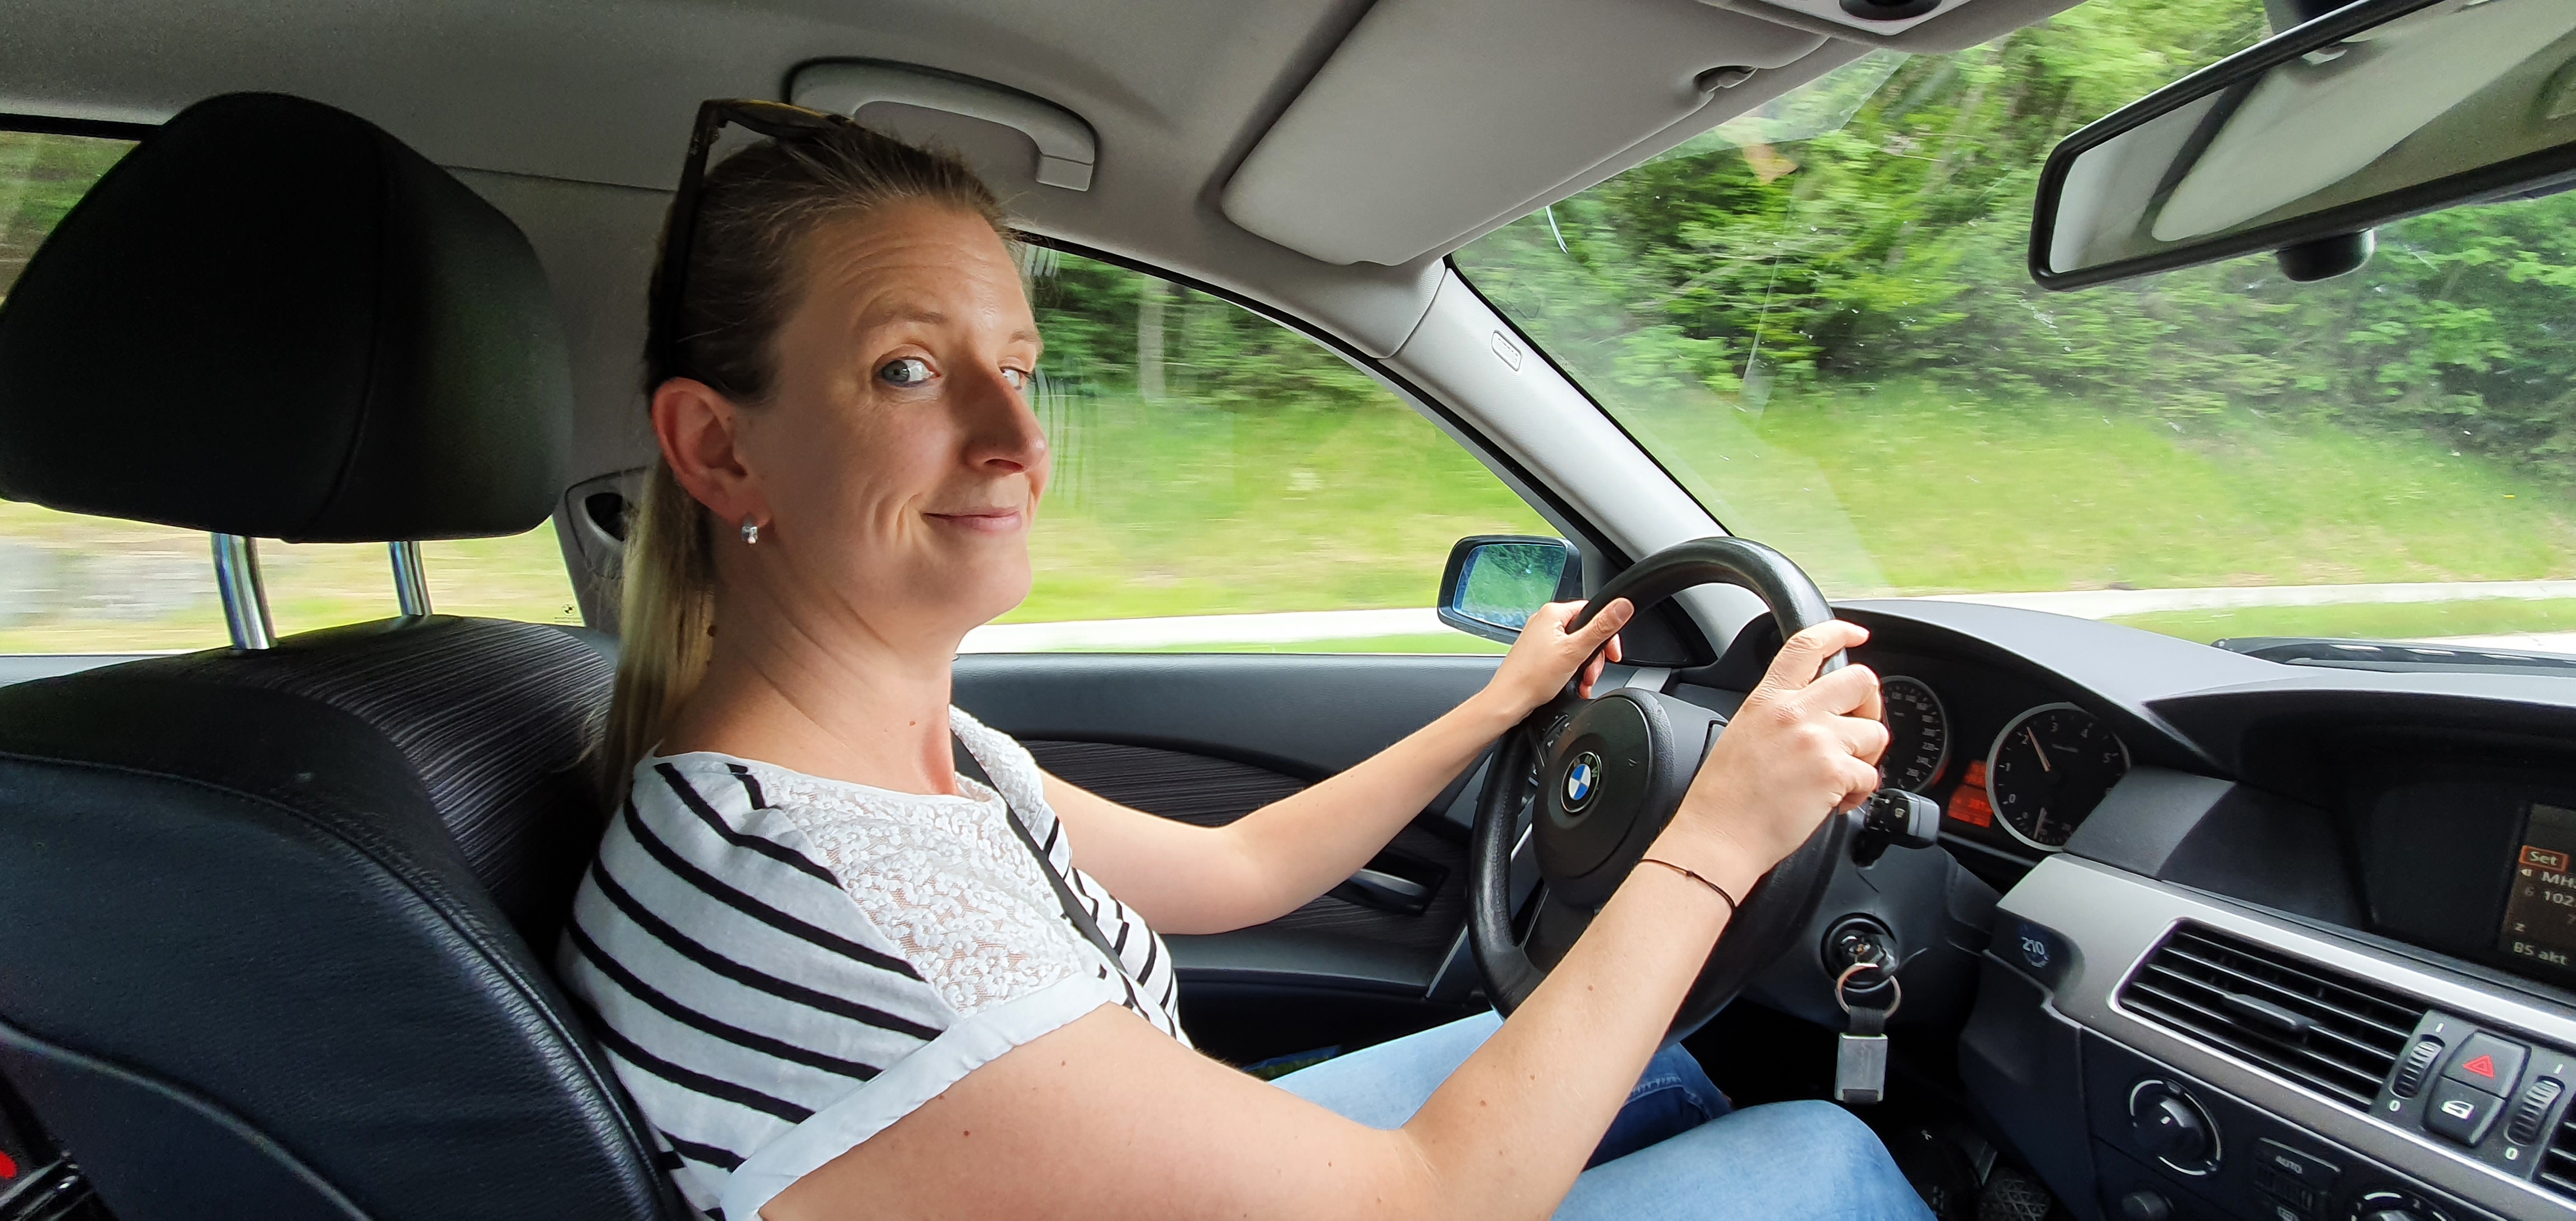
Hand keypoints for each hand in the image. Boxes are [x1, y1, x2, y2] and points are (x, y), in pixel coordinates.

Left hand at [1478, 599, 1633, 718]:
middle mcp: (1545, 622)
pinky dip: (1573, 670)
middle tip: (1592, 673)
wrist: (1508, 701)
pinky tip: (1574, 684)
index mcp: (1553, 613)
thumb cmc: (1532, 678)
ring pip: (1577, 647)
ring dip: (1585, 667)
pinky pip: (1565, 656)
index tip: (1612, 654)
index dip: (1607, 634)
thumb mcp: (1575, 651)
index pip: (1593, 612)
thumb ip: (1601, 628)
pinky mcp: (1539, 653)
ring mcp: (1541, 638)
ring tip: (1582, 682)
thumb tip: (1622, 606)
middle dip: (1594, 657)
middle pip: (1586, 632)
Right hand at [1653, 621, 1885, 896]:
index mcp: (1769, 698)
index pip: (1807, 645)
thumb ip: (1780, 714)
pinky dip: (1858, 793)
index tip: (1857, 634)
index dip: (1839, 632)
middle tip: (1857, 730)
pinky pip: (1871, 776)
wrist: (1719, 836)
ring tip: (1837, 778)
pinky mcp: (1834, 772)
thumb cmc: (1724, 797)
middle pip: (1861, 680)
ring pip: (1874, 733)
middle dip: (1870, 705)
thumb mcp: (1743, 733)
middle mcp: (1795, 712)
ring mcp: (1817, 740)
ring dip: (1864, 758)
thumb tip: (1817, 716)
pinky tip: (1832, 802)